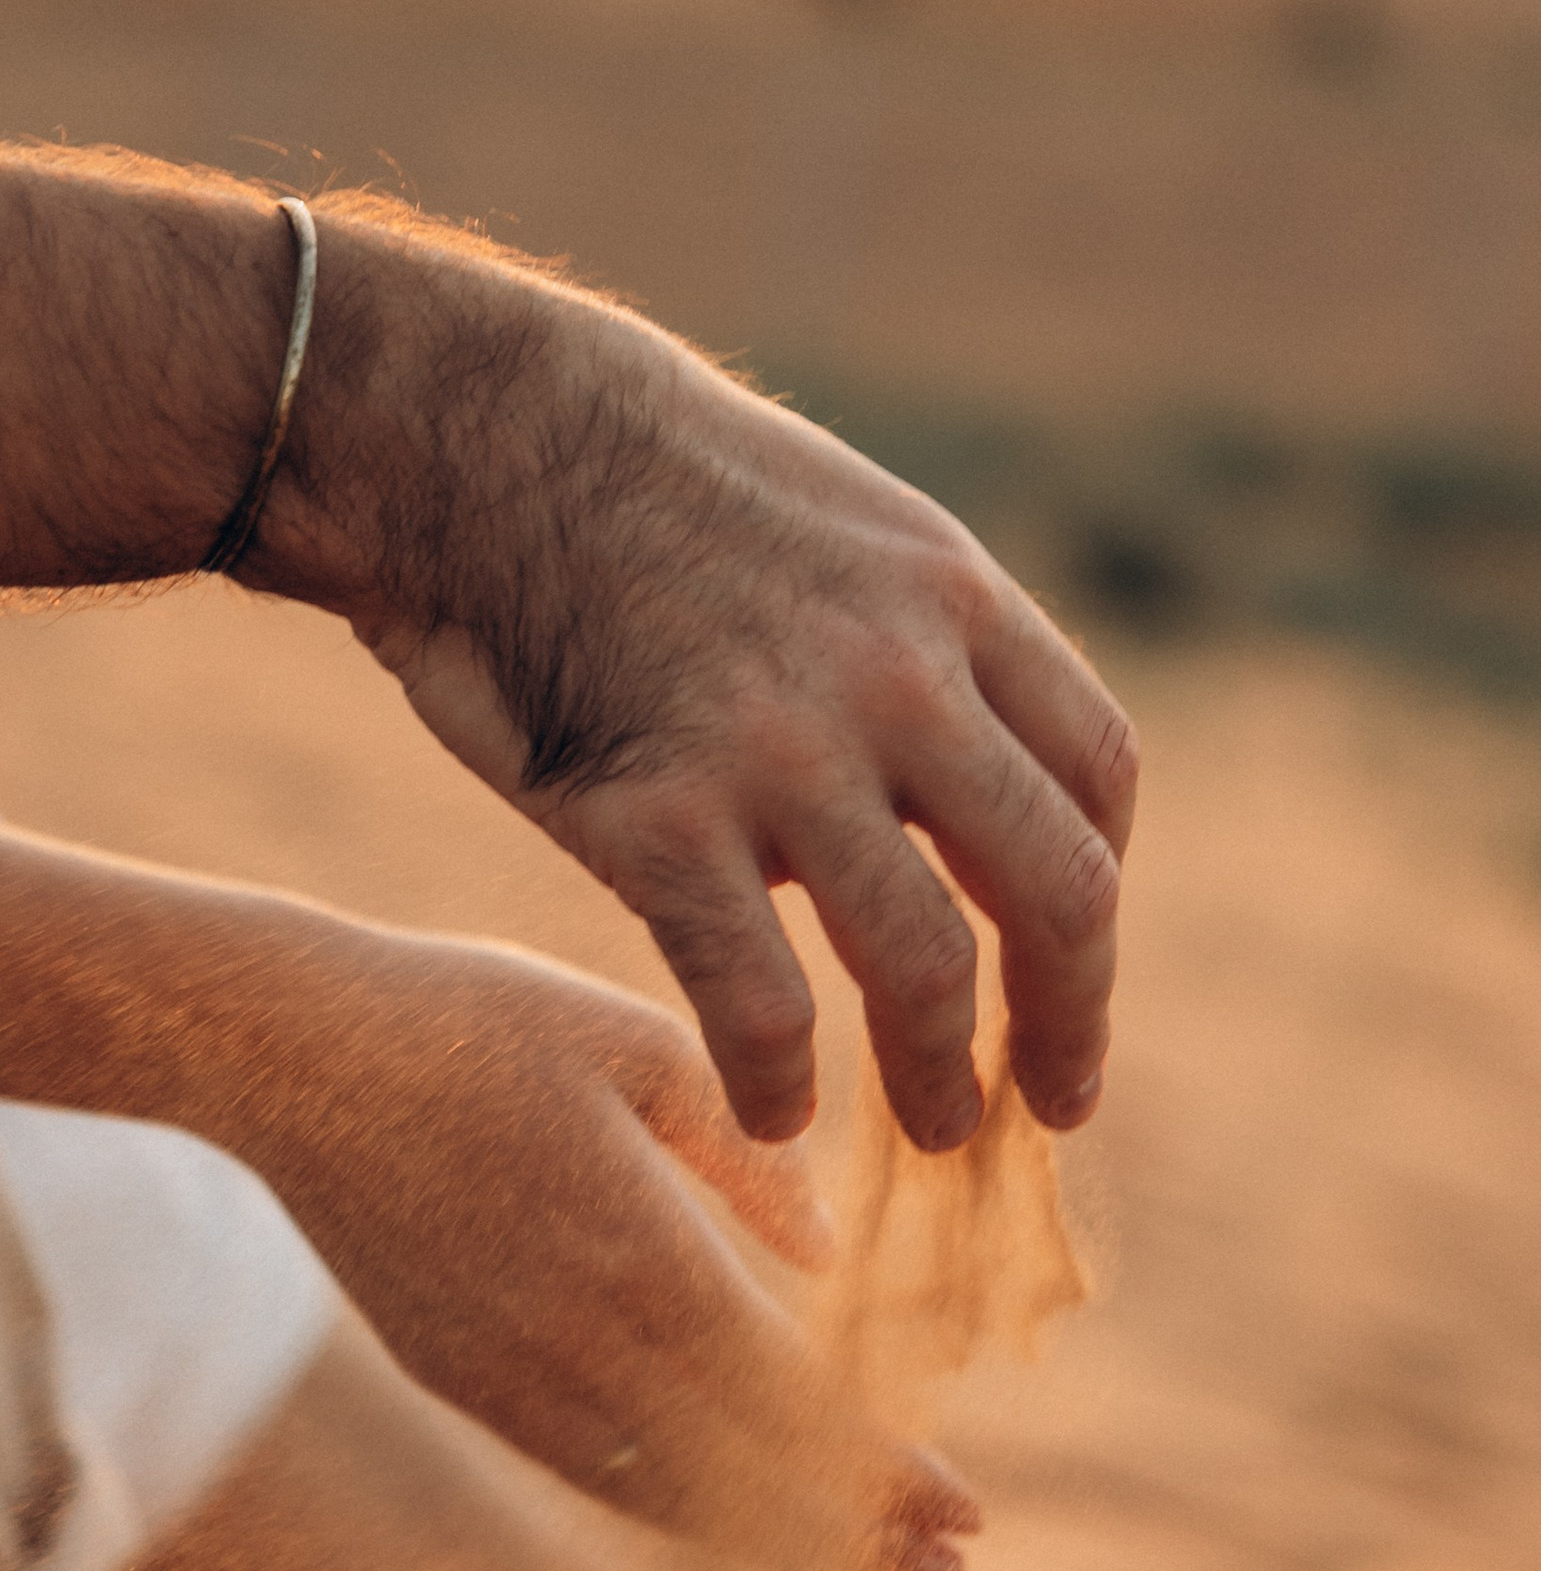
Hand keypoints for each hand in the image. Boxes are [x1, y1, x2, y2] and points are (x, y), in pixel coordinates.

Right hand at [223, 919, 979, 1570]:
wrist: (288, 1053)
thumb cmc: (470, 1017)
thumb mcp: (633, 1045)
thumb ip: (742, 1156)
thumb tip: (827, 1254)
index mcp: (635, 1251)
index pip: (788, 1400)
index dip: (879, 1469)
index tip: (963, 1512)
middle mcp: (570, 1339)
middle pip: (738, 1471)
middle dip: (852, 1528)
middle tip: (949, 1567)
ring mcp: (502, 1370)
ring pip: (655, 1492)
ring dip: (765, 1541)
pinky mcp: (451, 1373)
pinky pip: (578, 1468)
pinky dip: (663, 1507)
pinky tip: (718, 1516)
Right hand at [268, 228, 1135, 1157]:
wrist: (470, 436)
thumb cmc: (624, 474)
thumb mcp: (828, 518)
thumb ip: (905, 638)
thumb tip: (941, 766)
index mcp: (950, 597)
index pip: (1098, 775)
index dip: (1100, 888)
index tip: (1066, 957)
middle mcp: (896, 680)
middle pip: (1058, 891)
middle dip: (1071, 1019)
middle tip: (1052, 1102)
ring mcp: (780, 755)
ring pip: (927, 966)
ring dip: (943, 1076)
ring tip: (933, 1134)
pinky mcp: (657, 822)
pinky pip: (762, 1000)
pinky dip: (783, 1082)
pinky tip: (774, 1114)